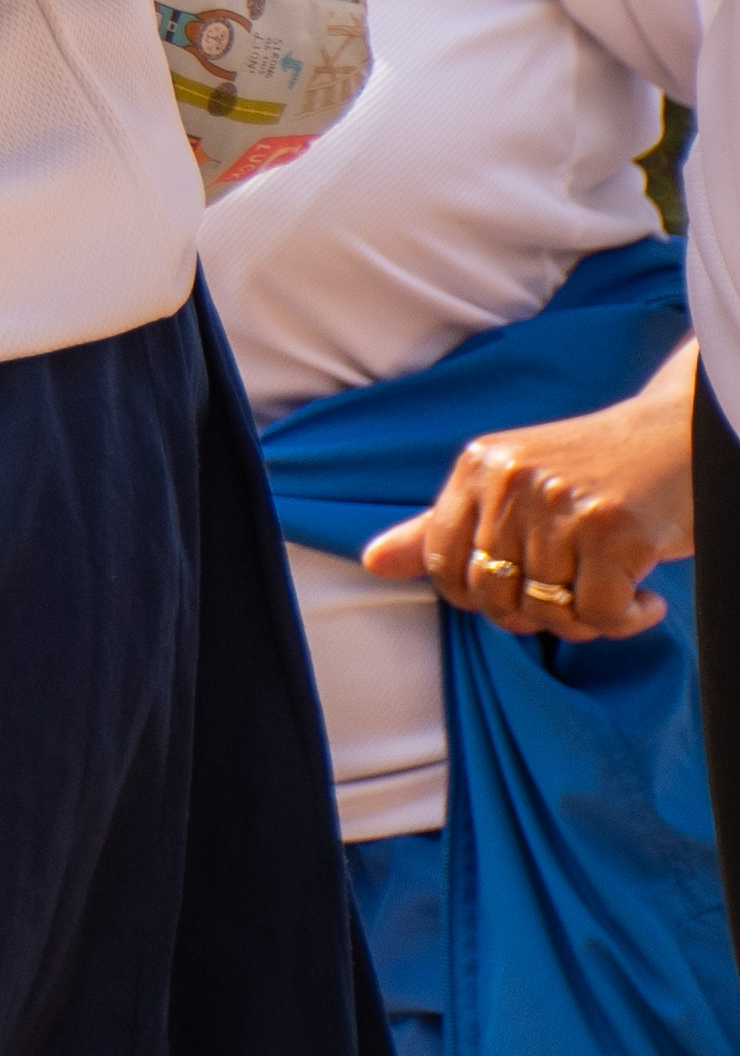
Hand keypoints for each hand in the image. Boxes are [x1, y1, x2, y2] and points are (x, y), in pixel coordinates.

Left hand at [362, 352, 698, 636]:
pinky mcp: (614, 531)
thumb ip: (442, 525)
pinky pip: (602, 616)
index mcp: (478, 467)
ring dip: (588, 619)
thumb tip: (371, 563)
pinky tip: (646, 597)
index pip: (442, 563)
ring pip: (549, 611)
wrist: (684, 434)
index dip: (478, 597)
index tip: (520, 591)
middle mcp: (512, 482)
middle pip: (495, 597)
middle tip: (575, 596)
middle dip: (534, 614)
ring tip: (613, 588)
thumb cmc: (595, 469)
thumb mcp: (509, 483)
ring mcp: (562, 506)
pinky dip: (628, 621)